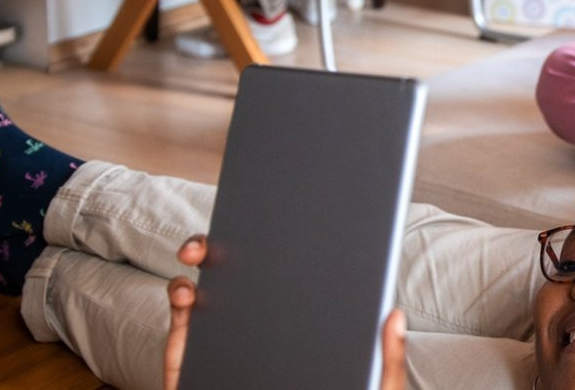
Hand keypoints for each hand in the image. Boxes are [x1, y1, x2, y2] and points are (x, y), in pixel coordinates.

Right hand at [161, 236, 409, 389]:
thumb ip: (385, 364)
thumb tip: (395, 315)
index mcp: (302, 322)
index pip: (297, 272)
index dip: (291, 238)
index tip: (290, 210)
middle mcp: (261, 322)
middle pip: (246, 269)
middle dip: (235, 238)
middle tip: (232, 227)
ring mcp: (224, 336)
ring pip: (208, 285)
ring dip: (200, 259)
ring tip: (200, 255)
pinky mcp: (189, 359)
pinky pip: (179, 321)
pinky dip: (179, 297)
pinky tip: (188, 293)